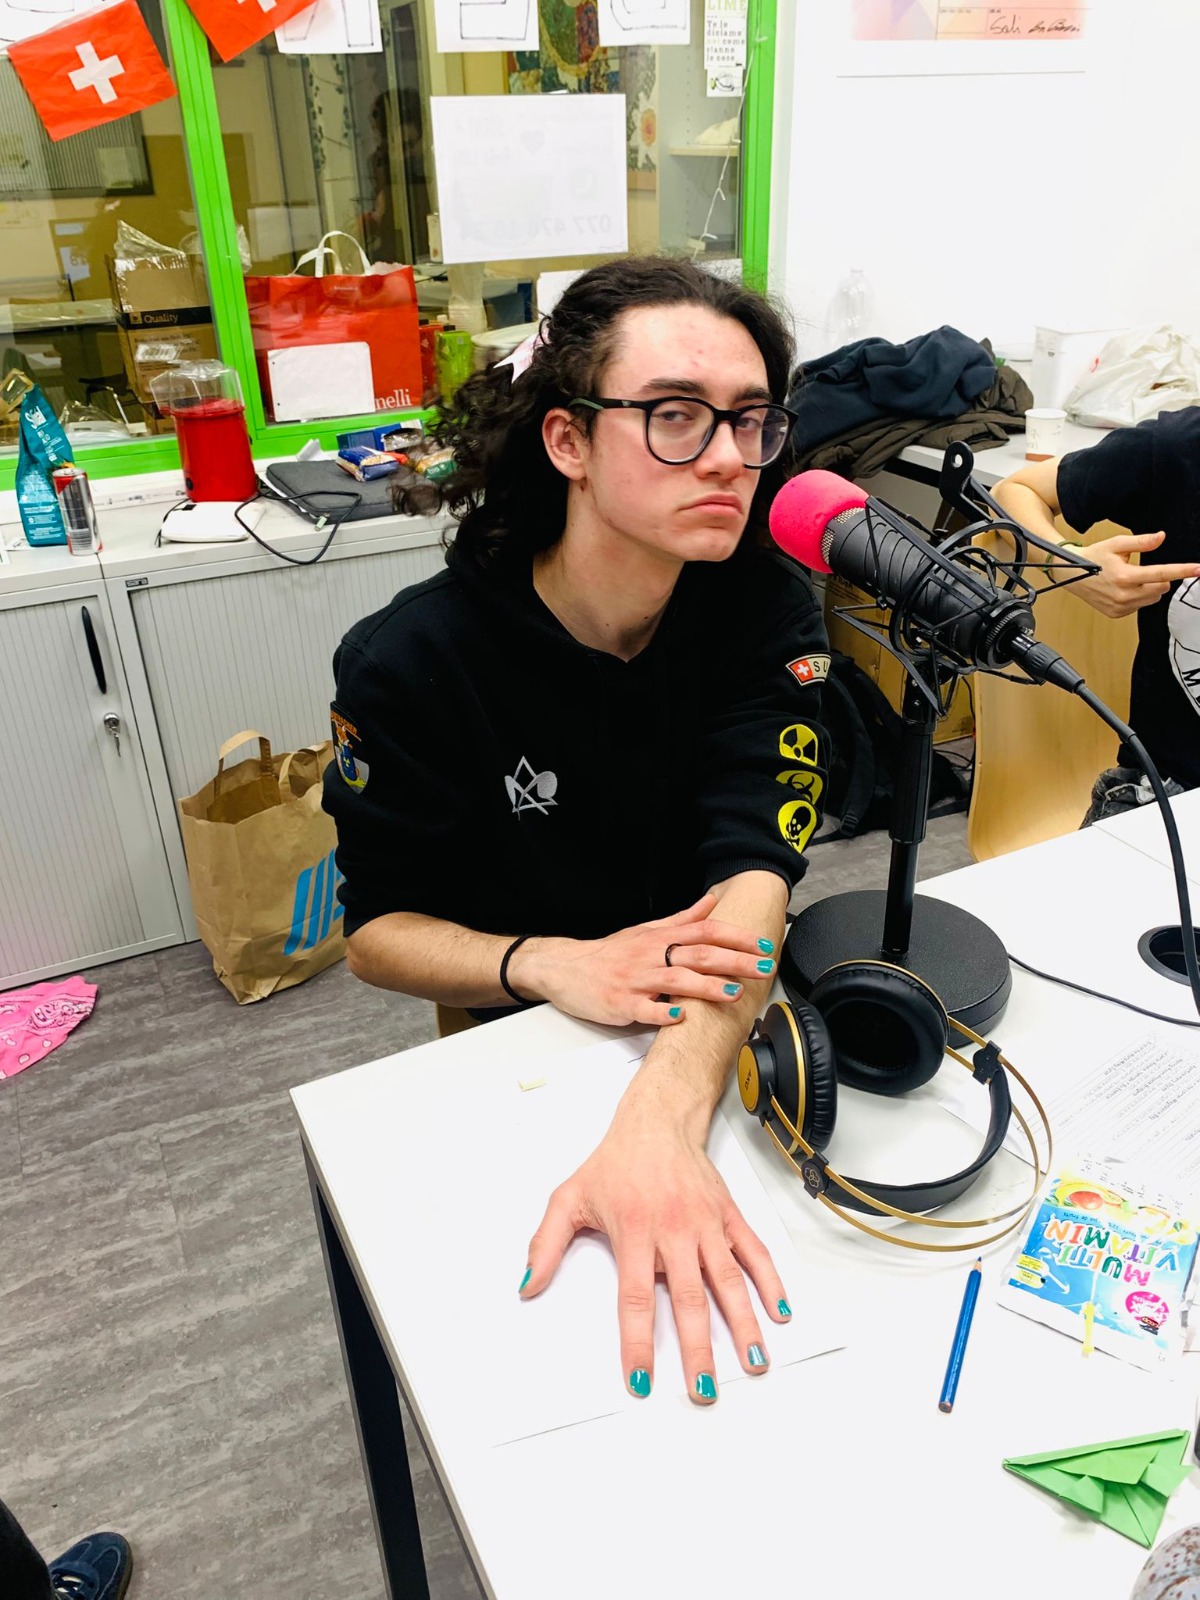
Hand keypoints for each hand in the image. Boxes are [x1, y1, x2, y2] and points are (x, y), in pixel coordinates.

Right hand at [510, 892, 776, 1026]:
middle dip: (734, 961)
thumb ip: (682, 919)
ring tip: (733, 993)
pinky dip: (663, 1013)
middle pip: (698, 954)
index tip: (762, 944)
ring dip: (706, 986)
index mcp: (660, 938)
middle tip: (763, 967)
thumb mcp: (646, 930)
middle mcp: (651, 955)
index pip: (705, 931)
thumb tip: (711, 903)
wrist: (565, 968)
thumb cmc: (610, 953)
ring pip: (676, 980)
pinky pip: (645, 1009)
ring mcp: (636, 980)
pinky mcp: (621, 1003)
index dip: (736, 937)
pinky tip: (681, 1017)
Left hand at [520, 1087, 790, 1403]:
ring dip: (743, 1324)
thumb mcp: (569, 1198)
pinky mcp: (729, 1215)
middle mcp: (675, 1230)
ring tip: (754, 1362)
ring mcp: (707, 1224)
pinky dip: (770, 1282)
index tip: (640, 1379)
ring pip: (728, 1281)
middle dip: (698, 1349)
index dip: (638, 1342)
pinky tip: (779, 1312)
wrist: (656, 1121)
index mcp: (635, 1231)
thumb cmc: (615, 1163)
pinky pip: (754, 1252)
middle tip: (705, 1391)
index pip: (636, 1298)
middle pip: (689, 1299)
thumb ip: (545, 1245)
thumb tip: (527, 1286)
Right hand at [1068, 531, 1199, 618]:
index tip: (1198, 570)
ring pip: (1152, 599)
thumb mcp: (1117, 544)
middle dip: (1161, 579)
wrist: (1071, 574)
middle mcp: (1123, 594)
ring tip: (1132, 579)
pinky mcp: (1117, 613)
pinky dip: (1139, 597)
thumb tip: (1161, 537)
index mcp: (1125, 576)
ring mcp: (1120, 607)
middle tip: (1146, 569)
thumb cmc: (1094, 556)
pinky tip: (1124, 589)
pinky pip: (1140, 606)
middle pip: (1161, 588)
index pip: (1162, 573)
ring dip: (1150, 589)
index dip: (1182, 571)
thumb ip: (1141, 542)